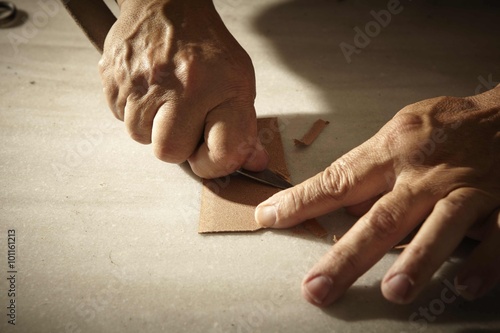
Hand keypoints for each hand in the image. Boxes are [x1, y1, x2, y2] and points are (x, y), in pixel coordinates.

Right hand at [98, 0, 267, 177]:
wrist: (167, 4)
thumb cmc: (206, 46)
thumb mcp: (238, 81)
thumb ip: (244, 125)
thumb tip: (254, 163)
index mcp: (223, 86)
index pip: (221, 152)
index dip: (215, 163)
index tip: (211, 155)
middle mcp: (183, 84)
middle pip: (169, 152)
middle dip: (177, 145)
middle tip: (183, 123)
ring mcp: (144, 81)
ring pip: (140, 136)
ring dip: (153, 126)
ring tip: (165, 100)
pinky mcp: (115, 77)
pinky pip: (120, 116)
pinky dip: (135, 110)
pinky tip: (148, 90)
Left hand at [255, 86, 499, 305]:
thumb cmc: (450, 124)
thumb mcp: (402, 132)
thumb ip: (373, 170)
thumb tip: (342, 208)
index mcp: (393, 150)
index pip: (338, 180)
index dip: (301, 202)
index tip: (269, 218)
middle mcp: (424, 172)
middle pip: (380, 217)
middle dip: (347, 256)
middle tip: (317, 289)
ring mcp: (466, 188)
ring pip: (439, 225)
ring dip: (417, 261)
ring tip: (393, 292)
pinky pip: (497, 236)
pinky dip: (482, 261)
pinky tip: (464, 286)